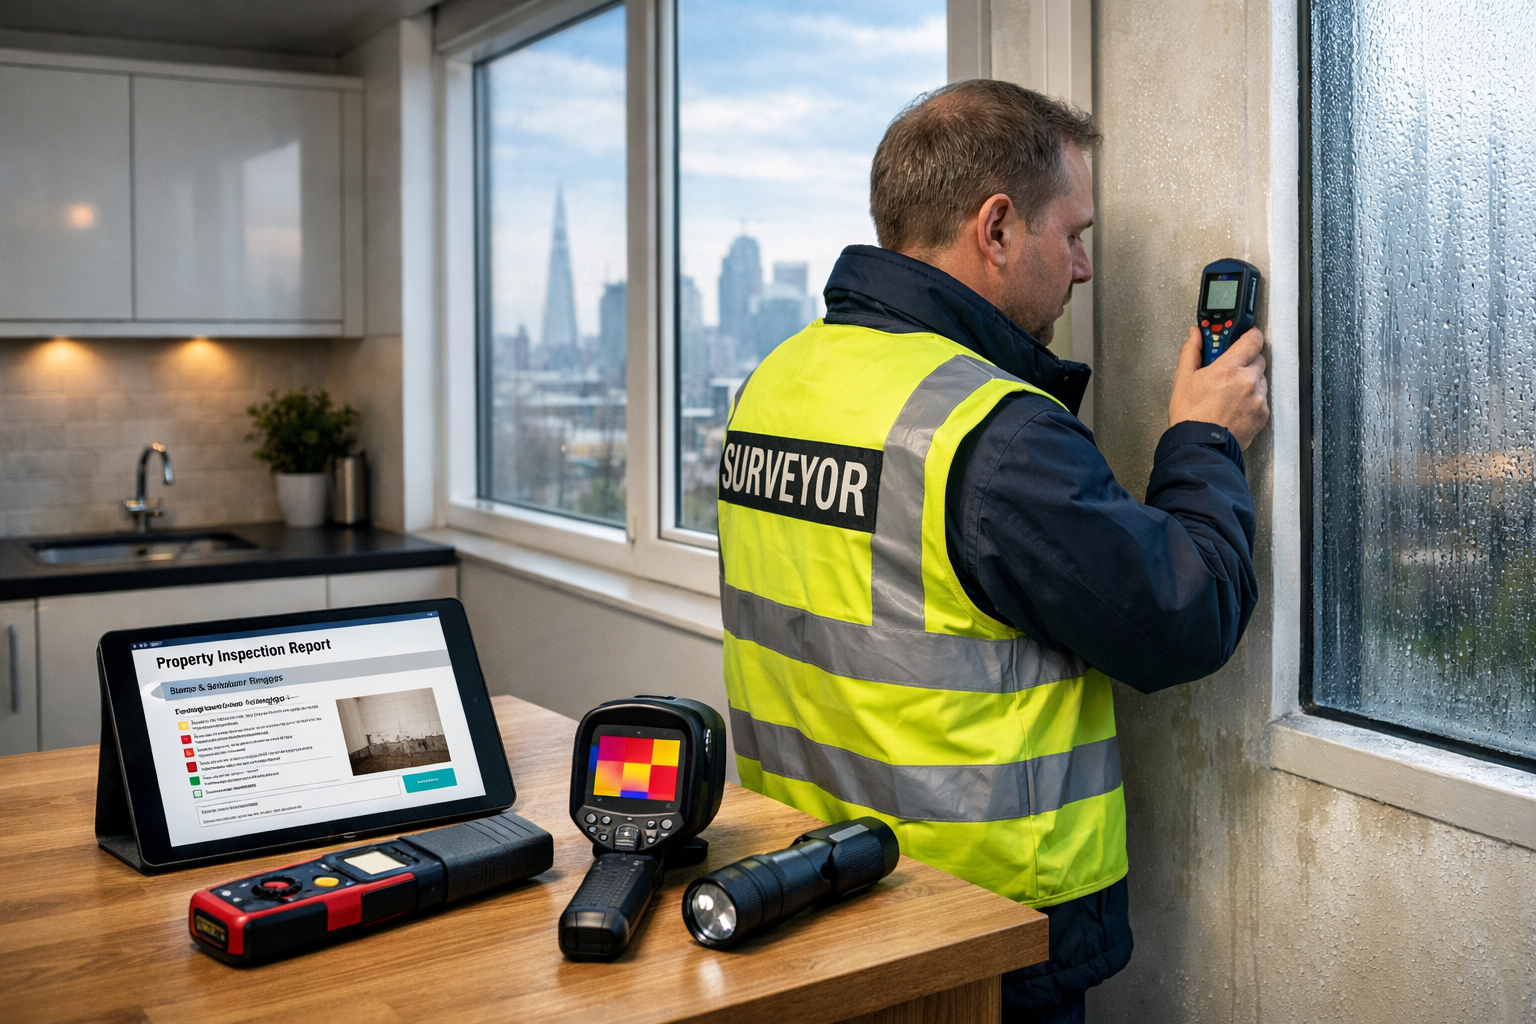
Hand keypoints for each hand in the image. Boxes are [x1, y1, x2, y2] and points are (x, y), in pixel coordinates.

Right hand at [1168, 326, 1269, 447]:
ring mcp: (1257, 399)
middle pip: (1258, 358)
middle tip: (1228, 370)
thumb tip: (1195, 335)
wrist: (1199, 446)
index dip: (1250, 335)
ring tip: (1229, 394)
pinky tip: (1234, 407)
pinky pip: (1262, 399)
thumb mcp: (1183, 379)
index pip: (1253, 339)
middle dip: (1245, 361)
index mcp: (1228, 368)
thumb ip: (1191, 351)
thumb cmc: (1190, 416)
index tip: (1244, 336)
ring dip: (1249, 382)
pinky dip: (1251, 400)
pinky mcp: (1262, 415)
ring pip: (1261, 380)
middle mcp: (1247, 381)